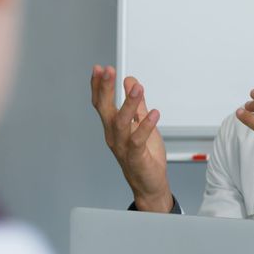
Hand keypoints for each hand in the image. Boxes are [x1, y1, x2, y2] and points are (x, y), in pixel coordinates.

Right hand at [90, 65, 172, 211]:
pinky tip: (154, 113)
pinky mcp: (135, 157)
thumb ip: (137, 104)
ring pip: (121, 123)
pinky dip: (145, 126)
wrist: (150, 184)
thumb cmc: (145, 156)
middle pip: (105, 110)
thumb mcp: (142, 124)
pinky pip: (137, 140)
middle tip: (108, 70)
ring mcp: (122, 147)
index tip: (99, 69)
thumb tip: (130, 81)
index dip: (99, 86)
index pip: (101, 104)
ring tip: (136, 88)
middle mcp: (113, 136)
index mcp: (113, 127)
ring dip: (128, 104)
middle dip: (105, 89)